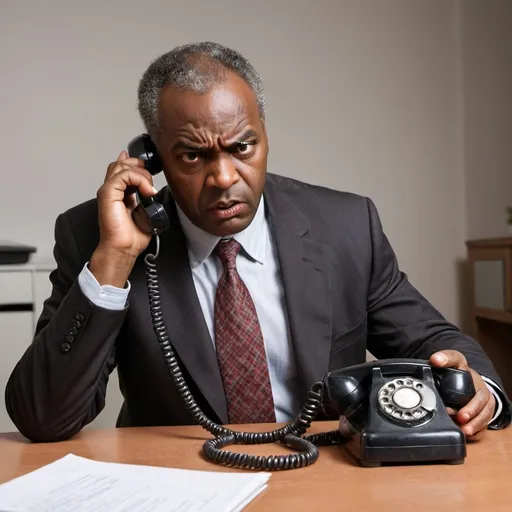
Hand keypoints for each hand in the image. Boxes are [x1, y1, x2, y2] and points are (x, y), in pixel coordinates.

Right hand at [90, 150, 157, 286]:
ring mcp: (108, 190)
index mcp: (118, 193)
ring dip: (141, 173)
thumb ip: (144, 197)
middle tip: (150, 178)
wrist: (123, 248)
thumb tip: (151, 189)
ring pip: (123, 166)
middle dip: (139, 166)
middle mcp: (111, 190)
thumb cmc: (131, 236)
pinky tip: (147, 191)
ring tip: (149, 189)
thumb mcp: (144, 211)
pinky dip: (139, 179)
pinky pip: (124, 175)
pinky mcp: (108, 193)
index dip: (135, 163)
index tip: (149, 168)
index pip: (122, 169)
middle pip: (121, 164)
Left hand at [430, 350, 494, 440]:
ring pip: (485, 419)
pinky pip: (483, 428)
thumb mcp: (454, 360)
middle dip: (472, 415)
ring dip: (474, 426)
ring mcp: (484, 407)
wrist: (467, 380)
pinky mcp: (482, 417)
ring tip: (464, 431)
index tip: (461, 413)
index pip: (478, 392)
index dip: (470, 404)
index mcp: (477, 381)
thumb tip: (435, 360)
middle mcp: (483, 394)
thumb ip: (445, 358)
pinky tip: (467, 435)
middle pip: (483, 407)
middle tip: (460, 420)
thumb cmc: (459, 372)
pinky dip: (476, 432)